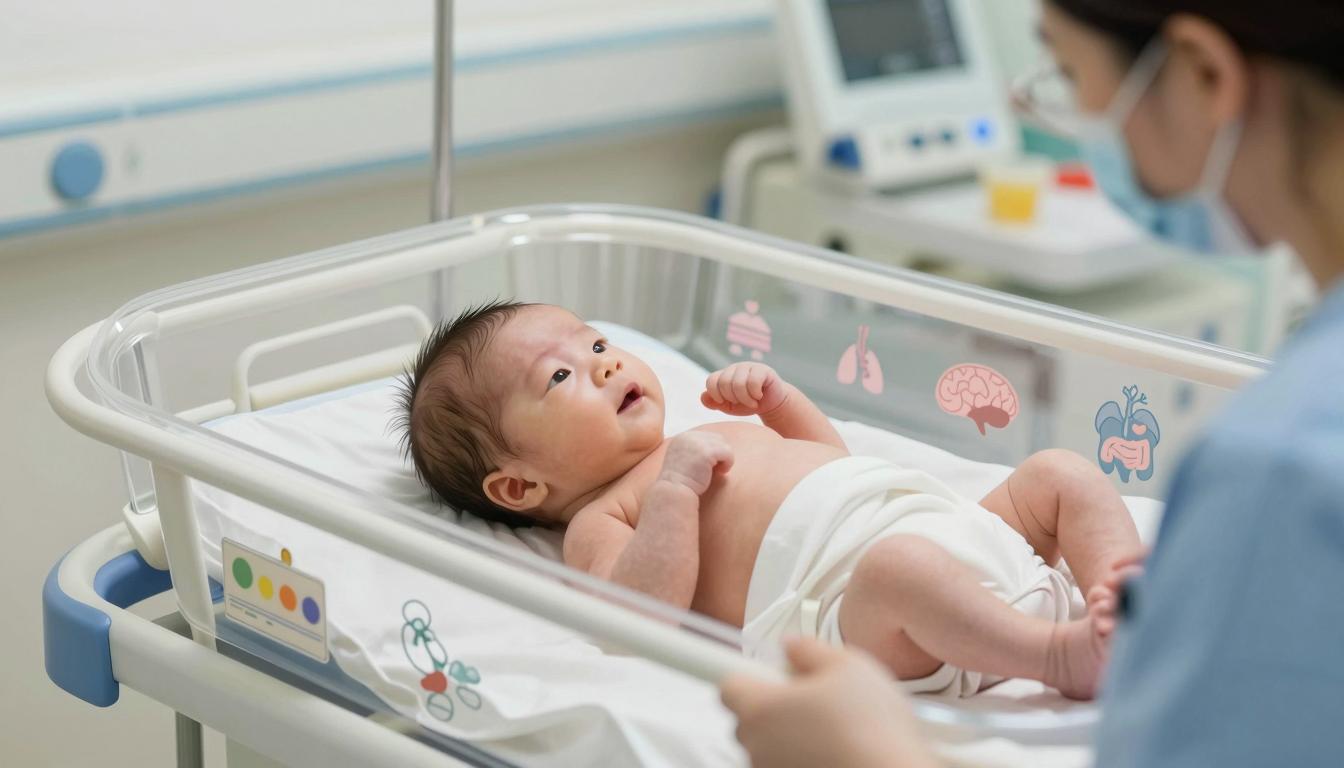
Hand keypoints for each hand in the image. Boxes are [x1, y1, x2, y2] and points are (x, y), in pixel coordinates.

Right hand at [658, 431, 733, 495]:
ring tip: (717, 471)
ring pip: (724, 445)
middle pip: (718, 438)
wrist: (675, 492)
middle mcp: (689, 436)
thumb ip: (695, 451)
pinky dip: (728, 463)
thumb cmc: (680, 482)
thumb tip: (716, 451)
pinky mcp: (707, 452)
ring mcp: (698, 443)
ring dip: (724, 459)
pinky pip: (728, 453)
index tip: (709, 466)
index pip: (708, 437)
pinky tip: (720, 473)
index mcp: (682, 437)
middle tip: (714, 470)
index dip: (713, 451)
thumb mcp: (683, 460)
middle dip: (720, 454)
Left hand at [702, 363, 790, 416]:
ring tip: (752, 402)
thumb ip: (714, 402)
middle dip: (732, 398)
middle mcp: (735, 368)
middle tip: (742, 403)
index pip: (711, 381)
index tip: (724, 402)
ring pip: (738, 383)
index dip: (715, 395)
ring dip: (745, 399)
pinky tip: (759, 396)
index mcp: (724, 375)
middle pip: (724, 382)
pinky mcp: (763, 370)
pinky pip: (753, 381)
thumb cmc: (749, 404)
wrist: (772, 404)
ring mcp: (749, 366)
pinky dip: (755, 394)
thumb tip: (703, 396)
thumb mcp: (729, 407)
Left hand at [721, 639, 939, 767]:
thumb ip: (809, 649)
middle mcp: (756, 747)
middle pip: (751, 719)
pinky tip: (837, 756)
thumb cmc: (871, 730)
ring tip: (836, 734)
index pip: (729, 686)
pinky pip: (786, 767)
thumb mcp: (849, 666)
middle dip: (777, 709)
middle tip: (816, 702)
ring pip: (770, 748)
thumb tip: (792, 647)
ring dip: (792, 739)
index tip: (775, 675)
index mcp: (761, 708)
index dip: (753, 676)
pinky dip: (805, 761)